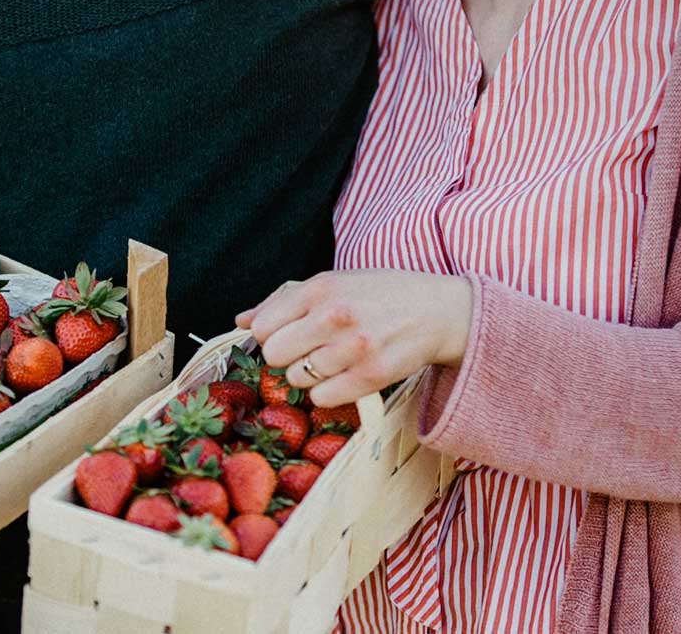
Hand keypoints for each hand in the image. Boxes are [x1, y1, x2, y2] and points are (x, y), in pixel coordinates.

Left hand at [233, 269, 473, 409]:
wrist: (439, 311)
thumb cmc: (382, 294)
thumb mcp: (336, 282)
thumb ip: (285, 298)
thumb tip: (242, 321)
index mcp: (321, 288)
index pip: (262, 327)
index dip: (272, 335)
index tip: (291, 335)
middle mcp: (335, 315)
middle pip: (274, 356)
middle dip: (288, 357)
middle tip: (312, 350)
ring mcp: (354, 347)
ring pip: (298, 380)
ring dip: (311, 376)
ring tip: (336, 360)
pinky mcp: (372, 376)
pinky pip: (323, 398)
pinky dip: (330, 392)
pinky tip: (347, 376)